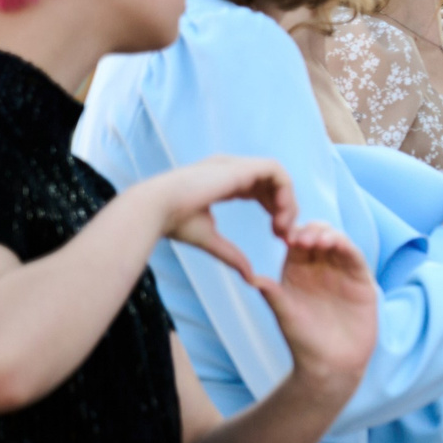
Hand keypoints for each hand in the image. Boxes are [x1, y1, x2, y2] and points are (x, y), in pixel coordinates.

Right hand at [139, 154, 298, 281]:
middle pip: (271, 184)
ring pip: (278, 178)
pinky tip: (279, 216)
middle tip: (285, 236)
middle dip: (284, 209)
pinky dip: (285, 193)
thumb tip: (249, 277)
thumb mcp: (209, 239)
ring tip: (283, 229)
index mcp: (222, 182)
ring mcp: (235, 166)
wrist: (155, 209)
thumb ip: (231, 254)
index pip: (258, 190)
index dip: (273, 210)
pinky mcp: (240, 167)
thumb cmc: (173, 222)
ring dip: (287, 202)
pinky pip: (276, 172)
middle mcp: (231, 170)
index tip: (278, 235)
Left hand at [255, 222, 376, 401]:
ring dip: (329, 236)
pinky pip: (356, 258)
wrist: (331, 364)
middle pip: (318, 236)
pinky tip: (338, 245)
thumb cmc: (303, 342)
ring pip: (338, 242)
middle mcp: (320, 268)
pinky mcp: (361, 281)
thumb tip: (251, 278)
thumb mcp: (285, 316)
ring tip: (319, 240)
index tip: (286, 237)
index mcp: (297, 272)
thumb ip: (273, 295)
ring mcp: (342, 272)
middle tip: (303, 239)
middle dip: (311, 231)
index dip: (293, 234)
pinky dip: (348, 247)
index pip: (296, 242)